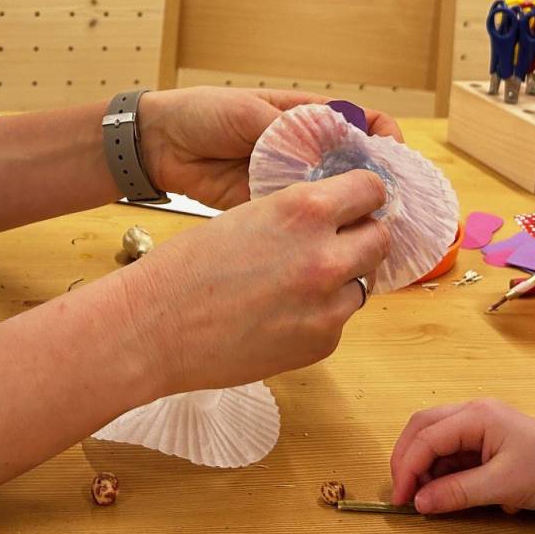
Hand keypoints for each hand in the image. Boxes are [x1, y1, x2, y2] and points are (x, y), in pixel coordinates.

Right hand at [119, 168, 390, 396]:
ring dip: (340, 279)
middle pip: (379, 238)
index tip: (355, 203)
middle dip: (360, 237)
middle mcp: (326, 255)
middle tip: (333, 242)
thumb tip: (335, 219)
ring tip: (295, 283)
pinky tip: (279, 313)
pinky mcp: (321, 343)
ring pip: (361, 283)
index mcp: (304, 210)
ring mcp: (327, 305)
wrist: (155, 327)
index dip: (363, 196)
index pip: (371, 190)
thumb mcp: (249, 215)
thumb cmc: (188, 266)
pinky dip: (318, 315)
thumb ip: (299, 217)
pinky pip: (337, 320)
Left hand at [137, 87, 402, 210]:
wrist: (159, 144)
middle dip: (375, 186)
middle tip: (386, 208)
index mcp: (307, 115)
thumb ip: (287, 133)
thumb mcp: (248, 112)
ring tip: (363, 231)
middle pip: (354, 167)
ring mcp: (290, 179)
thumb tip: (323, 158)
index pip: (363, 123)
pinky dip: (314, 231)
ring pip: (332, 198)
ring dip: (348, 213)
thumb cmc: (202, 113)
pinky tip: (324, 243)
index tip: (392, 160)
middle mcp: (306, 148)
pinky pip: (301, 219)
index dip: (384, 140)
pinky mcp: (270, 206)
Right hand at [389, 399, 534, 514]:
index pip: (427, 437)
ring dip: (420, 464)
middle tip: (402, 491)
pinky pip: (447, 448)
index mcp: (476, 416)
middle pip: (421, 427)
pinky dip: (436, 467)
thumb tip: (420, 502)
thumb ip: (457, 492)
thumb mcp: (501, 485)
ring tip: (421, 494)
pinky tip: (437, 487)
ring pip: (431, 436)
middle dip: (406, 459)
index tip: (402, 498)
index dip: (408, 467)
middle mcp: (471, 412)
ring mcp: (474, 422)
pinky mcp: (479, 437)